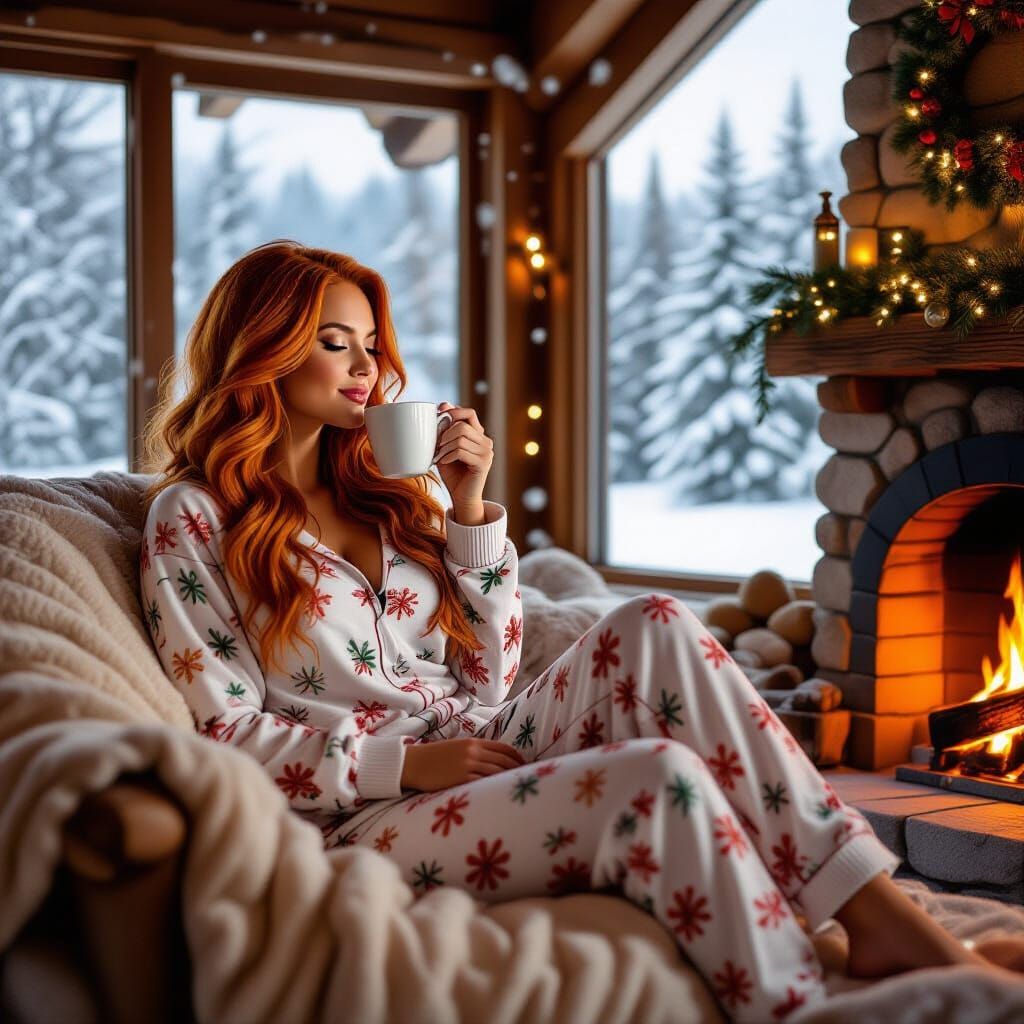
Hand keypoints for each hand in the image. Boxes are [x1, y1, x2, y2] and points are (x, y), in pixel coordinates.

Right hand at [400, 738, 525, 790]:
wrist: (413, 763)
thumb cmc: (434, 757)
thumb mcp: (456, 748)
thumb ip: (474, 751)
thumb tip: (491, 760)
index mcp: (474, 742)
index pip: (504, 748)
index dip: (517, 758)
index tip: (525, 766)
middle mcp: (474, 751)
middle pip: (504, 761)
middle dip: (518, 770)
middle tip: (527, 779)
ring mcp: (468, 765)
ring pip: (496, 772)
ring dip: (509, 780)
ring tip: (518, 789)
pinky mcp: (461, 778)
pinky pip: (483, 783)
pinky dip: (494, 788)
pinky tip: (501, 794)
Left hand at [434, 402, 493, 509]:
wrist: (461, 498)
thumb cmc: (452, 473)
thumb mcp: (445, 448)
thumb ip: (445, 430)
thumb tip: (443, 404)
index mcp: (479, 436)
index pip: (469, 413)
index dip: (454, 411)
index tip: (439, 415)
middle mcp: (486, 442)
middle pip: (462, 425)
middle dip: (445, 433)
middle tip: (437, 446)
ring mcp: (487, 452)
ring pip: (461, 437)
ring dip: (445, 447)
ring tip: (440, 456)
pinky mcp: (483, 463)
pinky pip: (461, 451)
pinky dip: (448, 456)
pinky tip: (444, 462)